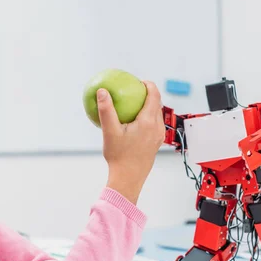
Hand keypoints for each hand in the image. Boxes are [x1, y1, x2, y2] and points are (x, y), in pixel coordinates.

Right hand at [97, 81, 164, 204]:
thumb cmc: (119, 156)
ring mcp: (158, 136)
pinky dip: (147, 118)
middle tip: (135, 91)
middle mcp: (157, 128)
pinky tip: (134, 123)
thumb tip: (102, 91)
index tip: (139, 81)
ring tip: (134, 105)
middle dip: (148, 94)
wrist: (128, 179)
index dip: (149, 85)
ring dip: (148, 107)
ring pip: (157, 115)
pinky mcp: (156, 144)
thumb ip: (106, 110)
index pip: (154, 95)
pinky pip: (154, 125)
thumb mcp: (109, 131)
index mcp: (148, 121)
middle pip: (157, 104)